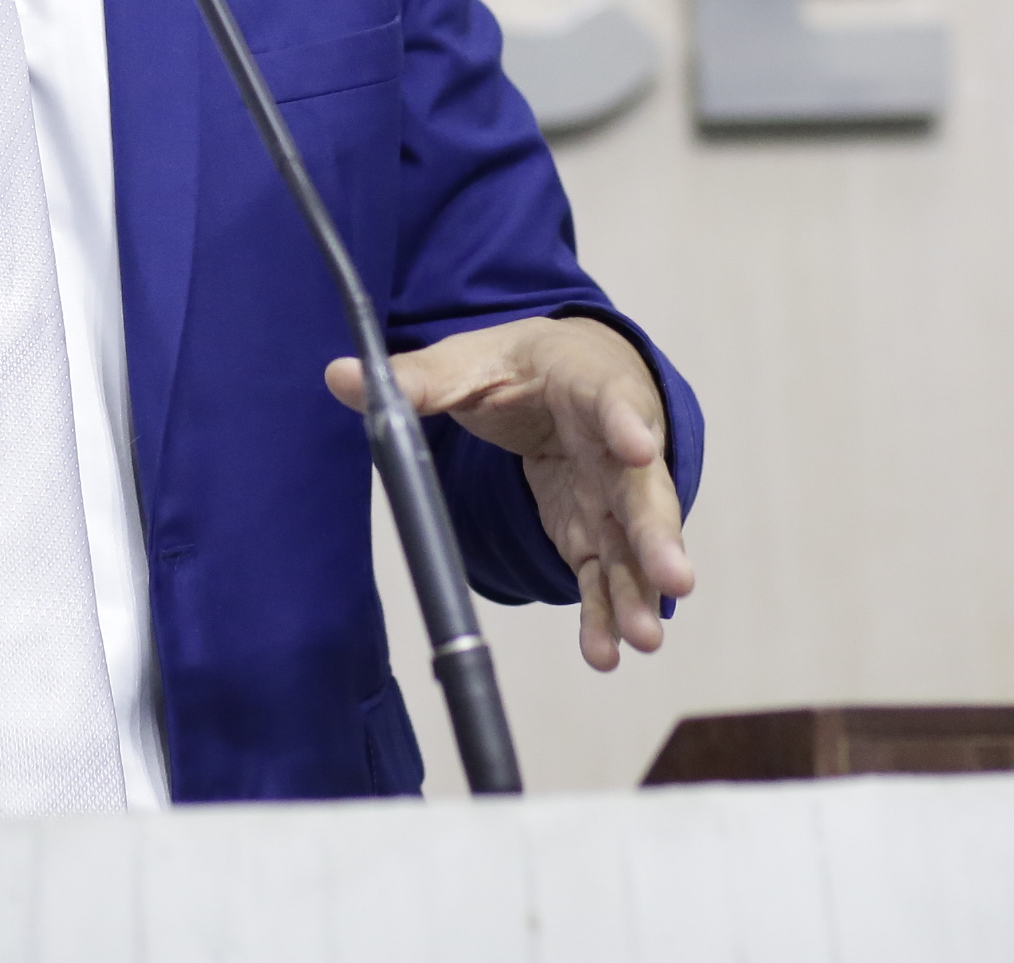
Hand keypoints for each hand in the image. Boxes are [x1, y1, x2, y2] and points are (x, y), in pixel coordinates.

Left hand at [326, 315, 695, 671]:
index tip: (638, 448)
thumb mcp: (469, 361)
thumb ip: (415, 377)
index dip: (626, 424)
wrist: (562, 377)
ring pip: (632, 545)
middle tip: (675, 578)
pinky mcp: (593, 533)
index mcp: (588, 384)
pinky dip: (605, 612)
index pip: (613, 400)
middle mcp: (618, 445)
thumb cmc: (522, 365)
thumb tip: (338, 375)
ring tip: (643, 639)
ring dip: (639, 591)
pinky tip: (604, 652)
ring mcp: (611, 496)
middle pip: (642, 490)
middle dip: (657, 534)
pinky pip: (603, 576)